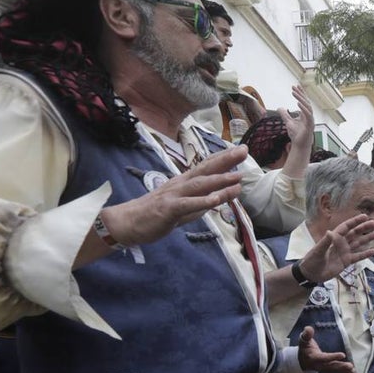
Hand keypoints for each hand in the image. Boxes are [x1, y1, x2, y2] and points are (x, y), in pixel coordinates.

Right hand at [101, 145, 246, 246]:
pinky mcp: (168, 209)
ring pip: (199, 185)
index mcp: (185, 182)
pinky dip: (201, 202)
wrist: (128, 222)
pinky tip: (215, 201)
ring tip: (237, 177)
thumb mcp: (187, 208)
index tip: (242, 150)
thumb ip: (206, 200)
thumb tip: (226, 194)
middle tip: (244, 151)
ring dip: (219, 180)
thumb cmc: (158, 213)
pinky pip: (186, 205)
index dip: (225, 158)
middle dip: (226, 160)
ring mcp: (174, 195)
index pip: (207, 167)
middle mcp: (181, 184)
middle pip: (205, 169)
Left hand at [280, 85, 314, 147]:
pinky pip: (308, 115)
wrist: (299, 145)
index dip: (300, 93)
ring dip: (301, 99)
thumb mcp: (287, 122)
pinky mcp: (310, 125)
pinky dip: (303, 109)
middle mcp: (309, 116)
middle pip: (306, 102)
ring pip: (307, 106)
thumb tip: (280, 107)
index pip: (304, 101)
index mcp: (305, 114)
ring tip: (294, 93)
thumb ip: (284, 114)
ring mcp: (310, 120)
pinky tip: (298, 103)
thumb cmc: (296, 135)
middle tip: (293, 87)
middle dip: (300, 94)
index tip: (296, 86)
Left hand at [294, 214, 373, 282]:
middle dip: (364, 228)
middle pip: (355, 233)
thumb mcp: (318, 251)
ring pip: (358, 243)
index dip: (355, 221)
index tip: (364, 216)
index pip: (346, 227)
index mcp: (334, 238)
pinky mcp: (346, 261)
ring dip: (367, 239)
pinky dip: (365, 254)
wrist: (311, 274)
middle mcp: (341, 243)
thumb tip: (330, 231)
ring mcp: (344, 252)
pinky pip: (358, 257)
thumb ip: (325, 242)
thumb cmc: (312, 260)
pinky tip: (373, 251)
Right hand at [297, 326, 354, 372]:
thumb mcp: (303, 341)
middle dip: (341, 367)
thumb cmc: (305, 349)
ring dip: (344, 371)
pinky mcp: (328, 370)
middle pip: (331, 366)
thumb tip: (308, 329)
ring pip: (335, 370)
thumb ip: (306, 335)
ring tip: (353, 371)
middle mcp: (319, 365)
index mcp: (314, 358)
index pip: (323, 358)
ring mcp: (324, 369)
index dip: (332, 357)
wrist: (302, 361)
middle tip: (350, 366)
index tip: (342, 355)